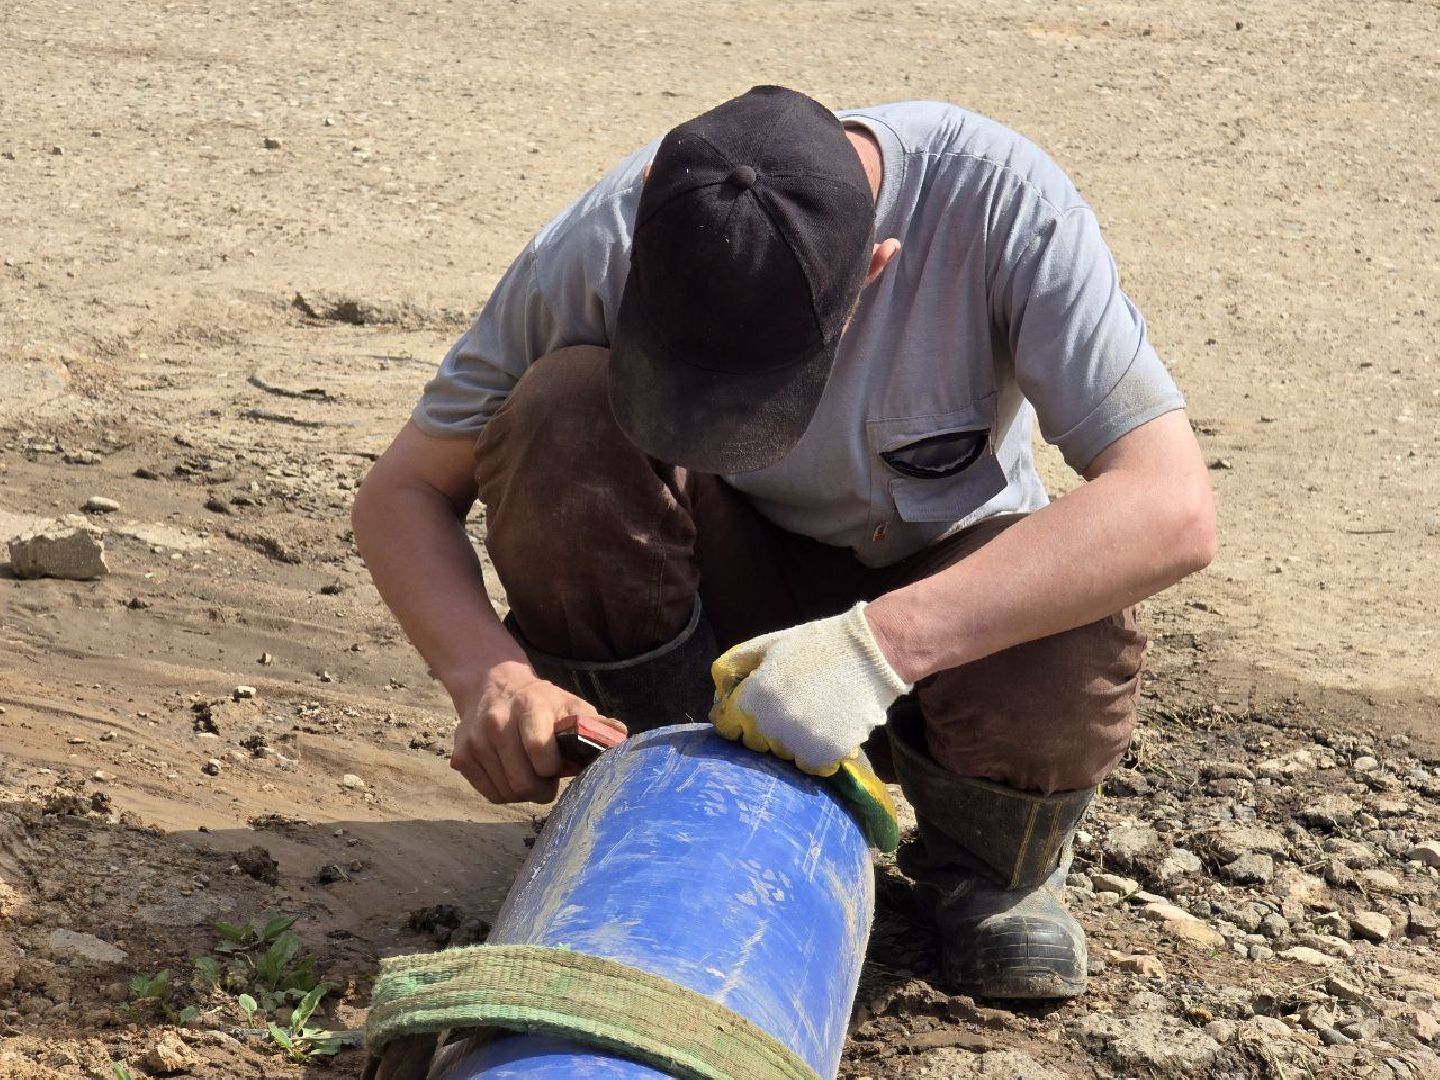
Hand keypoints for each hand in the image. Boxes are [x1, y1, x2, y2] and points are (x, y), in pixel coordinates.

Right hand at [450, 661, 624, 803]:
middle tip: (548, 778)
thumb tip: (621, 736)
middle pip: (523, 781)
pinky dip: (505, 792)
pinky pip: (490, 793)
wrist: (492, 686)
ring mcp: (475, 742)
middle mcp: (497, 723)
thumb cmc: (540, 702)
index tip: (559, 766)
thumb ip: (595, 723)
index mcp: (529, 706)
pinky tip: (512, 774)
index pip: (539, 750)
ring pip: (507, 792)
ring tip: (531, 773)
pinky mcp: (461, 757)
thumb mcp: (569, 704)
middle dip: (542, 788)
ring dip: (524, 791)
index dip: (553, 768)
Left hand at [710, 603, 910, 775]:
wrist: (868, 653)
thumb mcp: (767, 644)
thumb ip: (733, 665)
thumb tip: (716, 692)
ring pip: (782, 756)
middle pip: (754, 744)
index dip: (737, 716)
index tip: (755, 707)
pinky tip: (826, 727)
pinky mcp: (825, 755)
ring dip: (790, 742)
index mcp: (753, 698)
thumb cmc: (815, 645)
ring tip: (810, 714)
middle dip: (764, 729)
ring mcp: (799, 743)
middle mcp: (771, 725)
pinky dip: (815, 753)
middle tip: (789, 706)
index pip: (726, 727)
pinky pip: (809, 765)